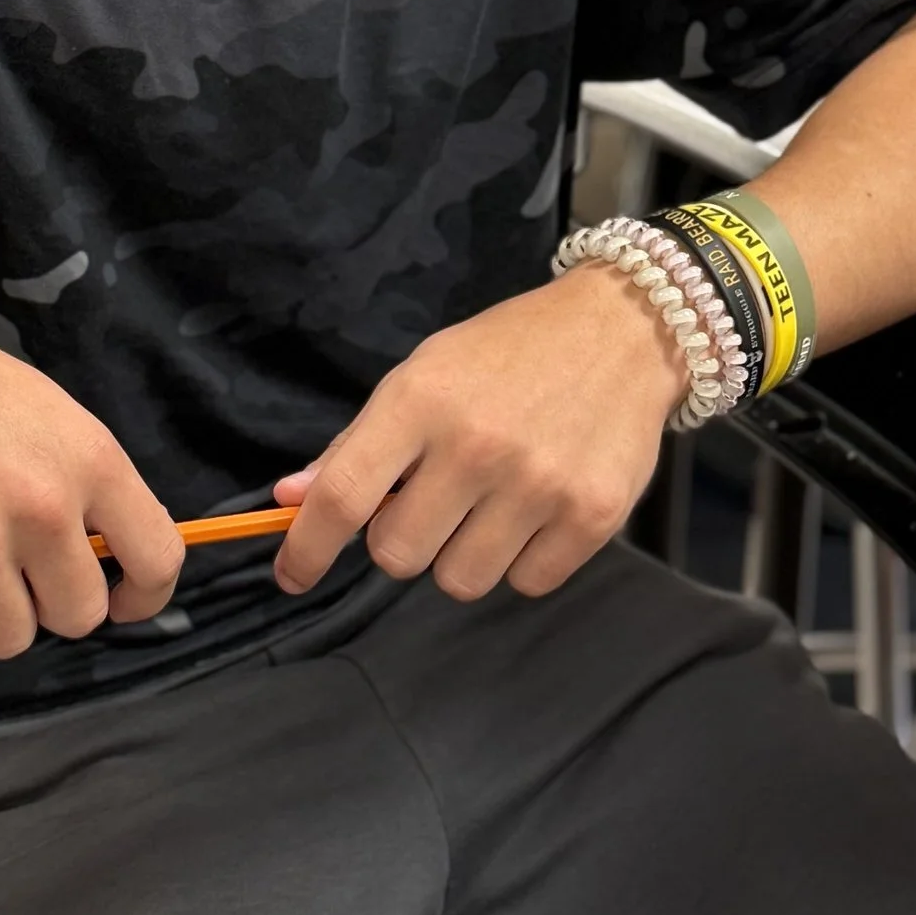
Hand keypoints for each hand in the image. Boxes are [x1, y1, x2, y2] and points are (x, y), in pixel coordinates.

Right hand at [0, 246, 183, 661]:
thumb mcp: (41, 409)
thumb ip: (77, 481)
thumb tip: (99, 551)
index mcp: (90, 461)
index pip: (157, 559)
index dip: (141, 594)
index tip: (118, 600)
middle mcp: (44, 511)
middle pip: (78, 617)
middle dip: (45, 603)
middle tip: (6, 567)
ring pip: (7, 640)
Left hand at [271, 265, 682, 606]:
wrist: (623, 330)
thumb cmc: (507, 353)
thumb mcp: (423, 374)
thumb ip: (358, 442)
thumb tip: (293, 501)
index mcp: (421, 400)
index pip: (343, 496)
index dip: (308, 548)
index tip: (292, 574)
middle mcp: (476, 446)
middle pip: (397, 555)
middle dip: (401, 539)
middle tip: (429, 504)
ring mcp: (538, 485)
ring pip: (459, 580)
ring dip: (461, 555)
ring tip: (487, 506)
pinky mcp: (591, 517)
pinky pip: (527, 584)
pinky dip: (521, 560)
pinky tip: (534, 512)